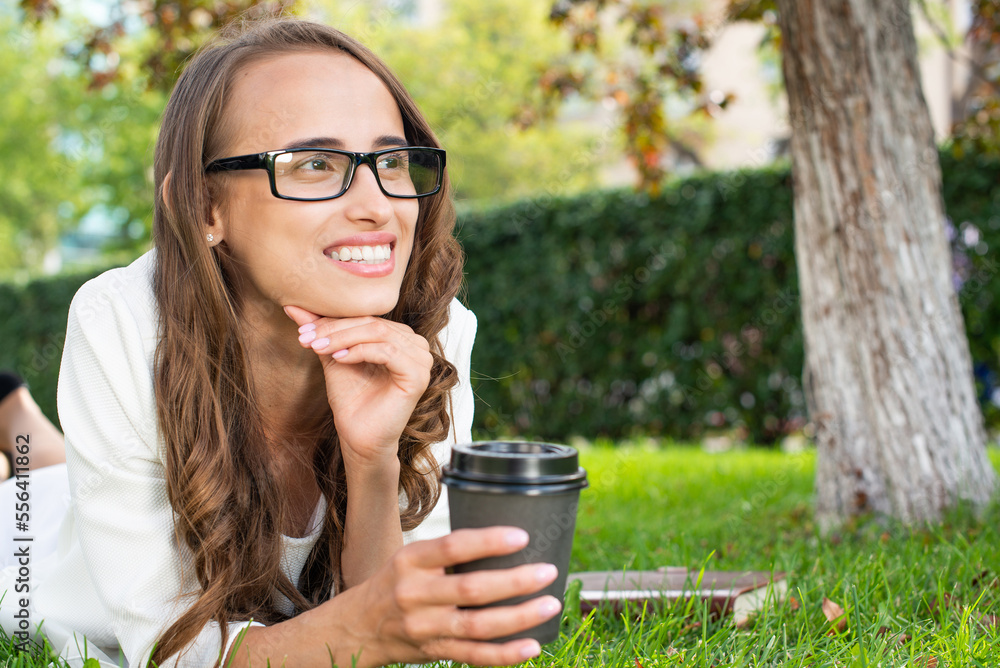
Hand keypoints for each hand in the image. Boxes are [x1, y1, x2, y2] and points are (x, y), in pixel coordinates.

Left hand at [283, 304, 432, 469]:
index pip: (366, 317)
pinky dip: (360, 351)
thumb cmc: (351, 399)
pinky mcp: (418, 376)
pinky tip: (339, 359)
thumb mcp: (333, 356)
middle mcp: (416, 345)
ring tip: (318, 347)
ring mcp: (421, 360)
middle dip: (334, 329)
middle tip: (306, 337)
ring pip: (378, 334)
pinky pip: (388, 352)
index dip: (333, 320)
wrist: (359, 437)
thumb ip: (321, 331)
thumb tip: (292, 306)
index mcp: (401, 337)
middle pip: (372, 323)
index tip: (302, 328)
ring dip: (343, 338)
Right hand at [347, 526, 561, 665]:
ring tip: (550, 604)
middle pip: (471, 589)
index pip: (453, 547)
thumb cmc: (395, 583)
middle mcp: (416, 594)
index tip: (522, 536)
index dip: (489, 542)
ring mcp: (425, 627)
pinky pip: (474, 656)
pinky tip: (532, 646)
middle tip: (548, 572)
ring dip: (519, 617)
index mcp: (411, 561)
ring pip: (478, 626)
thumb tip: (505, 540)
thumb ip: (447, 552)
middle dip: (514, 582)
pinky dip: (505, 654)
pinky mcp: (434, 652)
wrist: (357, 627)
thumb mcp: (410, 558)